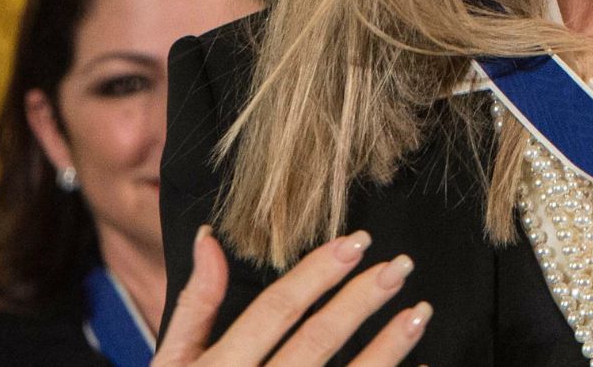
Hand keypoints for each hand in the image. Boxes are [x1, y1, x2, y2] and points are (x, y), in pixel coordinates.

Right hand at [153, 226, 431, 365]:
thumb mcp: (172, 363)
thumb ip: (195, 304)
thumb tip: (209, 237)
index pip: (276, 310)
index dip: (317, 273)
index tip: (356, 242)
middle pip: (317, 341)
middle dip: (361, 301)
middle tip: (400, 266)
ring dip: (388, 347)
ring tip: (420, 312)